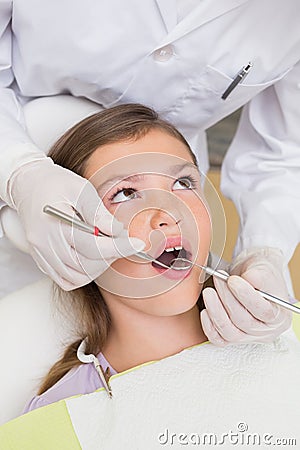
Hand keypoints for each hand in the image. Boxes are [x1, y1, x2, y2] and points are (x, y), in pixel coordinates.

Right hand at [9, 158, 144, 289]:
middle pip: (86, 265)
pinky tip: (90, 257)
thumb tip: (117, 231)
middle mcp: (46, 244)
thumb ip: (98, 212)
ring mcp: (42, 254)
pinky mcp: (41, 259)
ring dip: (97, 268)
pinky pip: (65, 280)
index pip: (94, 246)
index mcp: (56, 224)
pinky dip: (82, 274)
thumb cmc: (55, 183)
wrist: (28, 185)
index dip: (120, 247)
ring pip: (76, 277)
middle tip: (120, 240)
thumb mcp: (80, 188)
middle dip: (110, 256)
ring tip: (105, 247)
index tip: (138, 245)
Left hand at [200, 247, 291, 345]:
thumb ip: (260, 275)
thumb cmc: (259, 273)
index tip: (232, 280)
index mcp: (280, 316)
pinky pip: (219, 339)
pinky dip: (209, 326)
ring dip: (216, 311)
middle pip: (244, 321)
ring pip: (230, 332)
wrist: (249, 276)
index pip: (264, 311)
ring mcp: (248, 337)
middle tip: (218, 279)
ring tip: (209, 292)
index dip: (246, 296)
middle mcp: (266, 331)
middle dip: (227, 298)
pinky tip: (205, 310)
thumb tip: (250, 279)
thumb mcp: (264, 268)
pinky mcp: (231, 338)